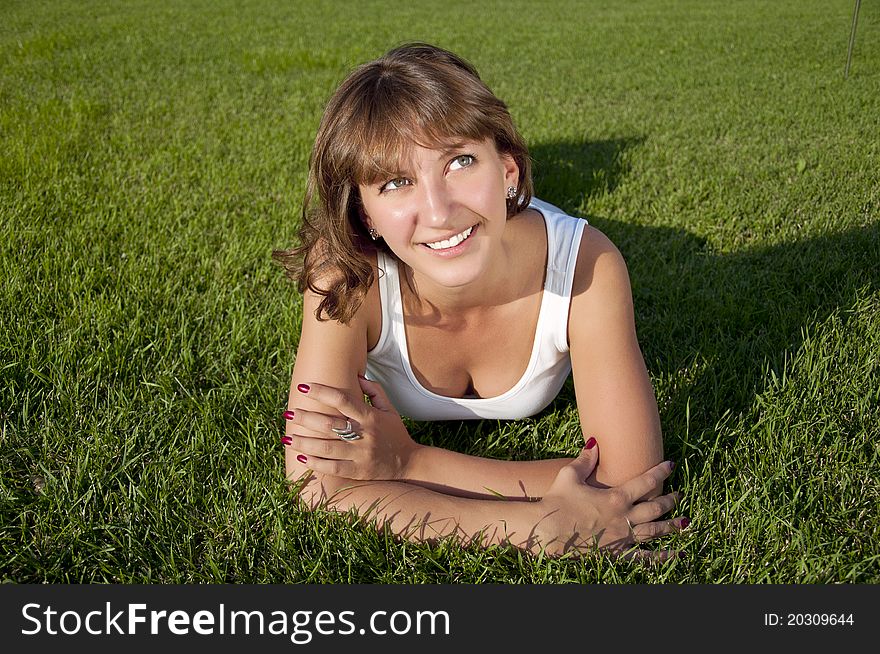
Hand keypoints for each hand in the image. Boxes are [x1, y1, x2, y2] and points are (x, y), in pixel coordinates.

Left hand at [283, 375, 418, 480]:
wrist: (409, 463)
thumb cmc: (395, 433)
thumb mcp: (390, 409)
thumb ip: (375, 391)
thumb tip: (358, 376)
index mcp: (370, 416)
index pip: (342, 399)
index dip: (322, 392)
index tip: (303, 386)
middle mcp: (364, 435)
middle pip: (330, 424)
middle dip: (307, 418)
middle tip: (289, 412)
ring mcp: (361, 455)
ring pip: (327, 448)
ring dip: (305, 442)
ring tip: (287, 437)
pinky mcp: (358, 471)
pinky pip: (333, 468)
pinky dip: (316, 463)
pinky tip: (301, 457)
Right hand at [532, 440, 686, 560]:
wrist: (547, 530)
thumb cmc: (556, 502)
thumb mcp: (569, 475)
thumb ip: (586, 459)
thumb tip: (594, 442)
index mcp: (616, 496)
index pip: (646, 481)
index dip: (660, 472)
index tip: (671, 465)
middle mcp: (624, 517)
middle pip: (655, 507)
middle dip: (670, 500)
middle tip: (679, 495)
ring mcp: (622, 537)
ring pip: (655, 531)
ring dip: (672, 526)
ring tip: (686, 523)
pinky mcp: (616, 553)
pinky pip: (643, 558)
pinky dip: (661, 557)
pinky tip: (676, 555)